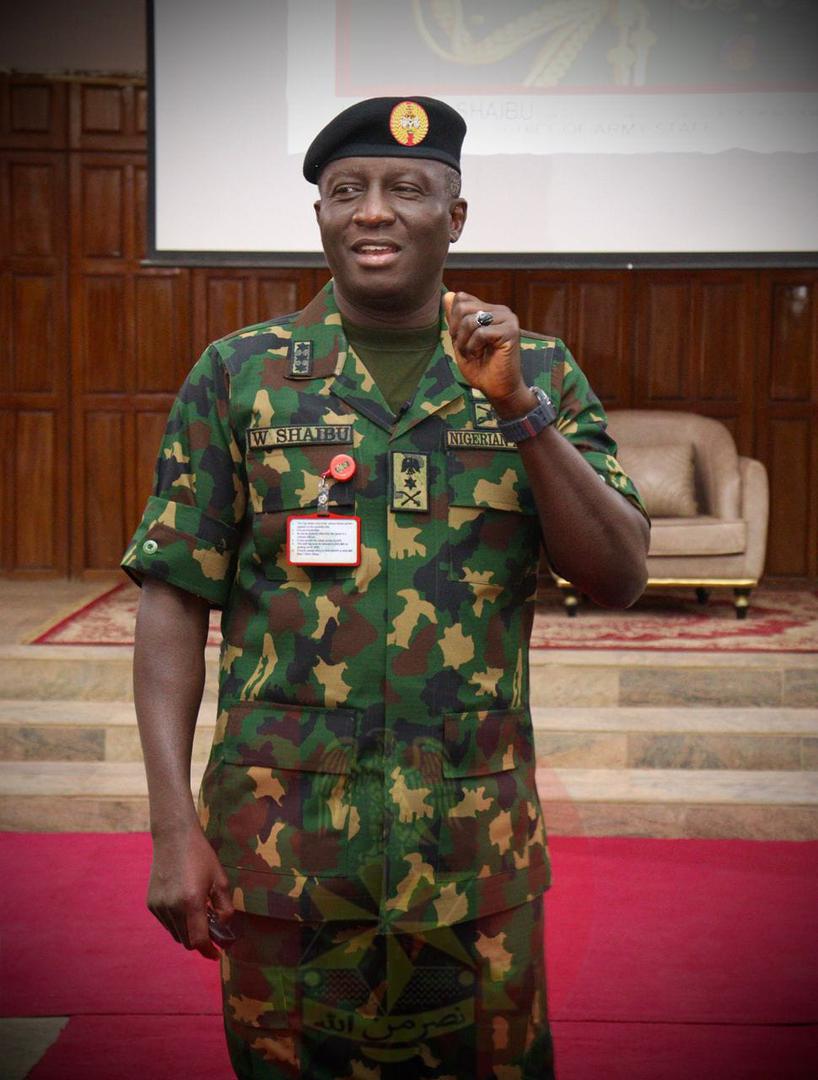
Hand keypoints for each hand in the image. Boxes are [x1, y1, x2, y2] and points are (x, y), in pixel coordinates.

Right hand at [147, 821, 233, 960]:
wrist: (173, 838)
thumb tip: (223, 926)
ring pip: (175, 933)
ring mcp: (159, 906)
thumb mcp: (220, 879)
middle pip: (186, 941)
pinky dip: (177, 921)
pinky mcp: (151, 903)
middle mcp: (172, 907)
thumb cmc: (201, 856)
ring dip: (188, 930)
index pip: (198, 940)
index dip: (208, 951)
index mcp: (191, 902)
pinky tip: (183, 903)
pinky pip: (166, 923)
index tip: (216, 954)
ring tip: (197, 911)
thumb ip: (224, 906)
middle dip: (200, 939)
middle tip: (211, 927)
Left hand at [443, 291, 534, 417]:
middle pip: (463, 307)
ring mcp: (508, 319)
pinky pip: (481, 333)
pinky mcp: (511, 331)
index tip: (460, 339)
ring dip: (465, 341)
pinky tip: (481, 354)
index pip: (461, 298)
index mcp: (489, 310)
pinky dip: (474, 347)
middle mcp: (501, 310)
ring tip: (474, 353)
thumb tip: (446, 295)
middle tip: (466, 348)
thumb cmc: (480, 367)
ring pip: (471, 319)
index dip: (453, 320)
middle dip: (457, 331)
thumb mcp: (460, 340)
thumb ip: (455, 319)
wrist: (497, 388)